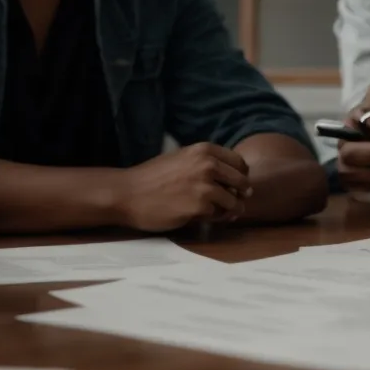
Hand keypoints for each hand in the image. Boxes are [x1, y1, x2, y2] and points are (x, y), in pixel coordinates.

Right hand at [113, 142, 252, 231]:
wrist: (128, 193)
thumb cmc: (152, 178)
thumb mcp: (182, 158)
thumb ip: (206, 163)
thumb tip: (233, 178)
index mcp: (204, 150)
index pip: (239, 163)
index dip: (241, 176)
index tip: (236, 186)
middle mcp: (208, 165)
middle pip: (242, 182)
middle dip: (240, 195)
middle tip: (233, 204)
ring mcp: (205, 186)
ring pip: (233, 202)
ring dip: (229, 211)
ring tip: (219, 214)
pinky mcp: (199, 207)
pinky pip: (218, 216)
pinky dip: (213, 219)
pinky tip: (201, 218)